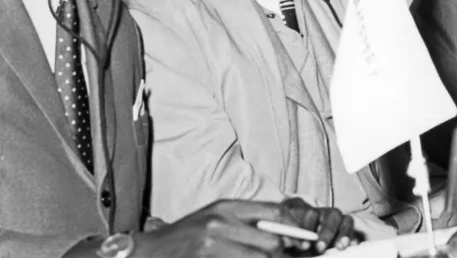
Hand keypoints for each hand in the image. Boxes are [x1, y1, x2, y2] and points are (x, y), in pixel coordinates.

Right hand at [133, 198, 345, 256]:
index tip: (307, 243)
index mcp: (228, 207)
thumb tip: (285, 234)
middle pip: (271, 242)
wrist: (146, 252)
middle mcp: (221, 221)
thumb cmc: (185, 237)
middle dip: (286, 256)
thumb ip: (246, 223)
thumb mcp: (215, 220)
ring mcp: (211, 243)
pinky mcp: (203, 257)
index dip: (295, 230)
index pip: (275, 213)